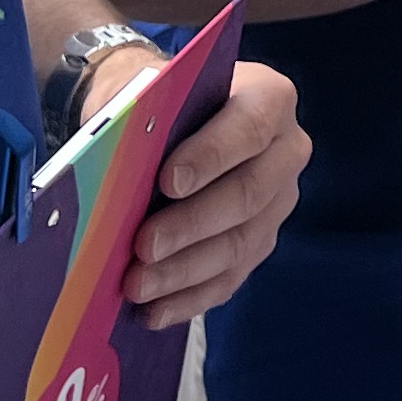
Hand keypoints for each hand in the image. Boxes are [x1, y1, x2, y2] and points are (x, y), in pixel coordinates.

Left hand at [125, 59, 306, 324]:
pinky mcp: (260, 241)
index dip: (210, 157)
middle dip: (191, 225)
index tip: (168, 182)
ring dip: (185, 271)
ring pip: (240, 244)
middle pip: (247, 194)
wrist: (167, 121)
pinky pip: (232, 277)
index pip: (248, 129)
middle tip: (142, 247)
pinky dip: (190, 297)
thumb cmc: (157, 102)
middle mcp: (287, 151)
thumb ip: (140, 116)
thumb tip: (114, 161)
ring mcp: (278, 202)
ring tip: (137, 286)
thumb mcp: (145, 90)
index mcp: (269, 99)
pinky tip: (153, 311)